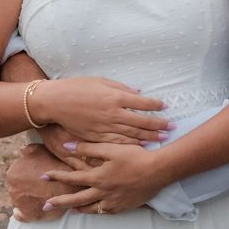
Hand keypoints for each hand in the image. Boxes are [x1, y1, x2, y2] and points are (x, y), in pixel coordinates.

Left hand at [6, 144, 86, 221]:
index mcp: (13, 173)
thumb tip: (22, 149)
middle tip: (39, 185)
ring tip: (40, 194)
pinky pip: (20, 215)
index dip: (26, 174)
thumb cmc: (56, 165)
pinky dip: (22, 213)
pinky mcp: (27, 216)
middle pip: (17, 188)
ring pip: (20, 200)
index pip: (16, 175)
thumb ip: (29, 149)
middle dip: (26, 186)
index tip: (36, 175)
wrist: (70, 185)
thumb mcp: (42, 151)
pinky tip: (29, 208)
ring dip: (27, 198)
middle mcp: (12, 189)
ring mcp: (19, 204)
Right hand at [29, 77, 171, 144]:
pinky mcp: (97, 137)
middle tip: (172, 127)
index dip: (156, 105)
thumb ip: (121, 88)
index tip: (165, 107)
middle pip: (141, 121)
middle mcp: (113, 113)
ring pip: (132, 135)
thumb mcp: (101, 82)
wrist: (55, 102)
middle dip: (158, 125)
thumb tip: (139, 93)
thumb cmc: (77, 87)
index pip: (142, 103)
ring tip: (162, 139)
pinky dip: (131, 145)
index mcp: (115, 97)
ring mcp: (105, 127)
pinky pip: (117, 143)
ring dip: (149, 137)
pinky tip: (141, 147)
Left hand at [42, 141, 173, 214]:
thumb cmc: (135, 156)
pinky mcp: (123, 206)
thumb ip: (89, 148)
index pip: (72, 178)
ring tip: (69, 211)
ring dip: (78, 209)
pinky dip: (97, 211)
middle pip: (76, 199)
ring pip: (91, 208)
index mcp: (98, 177)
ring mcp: (113, 201)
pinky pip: (106, 212)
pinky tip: (95, 210)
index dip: (57, 176)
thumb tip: (67, 147)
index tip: (44, 177)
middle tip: (46, 205)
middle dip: (60, 201)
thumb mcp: (111, 148)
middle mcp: (102, 192)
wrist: (157, 171)